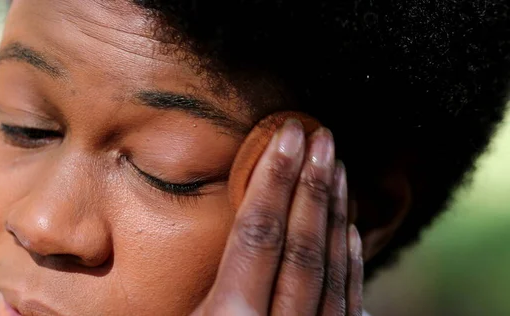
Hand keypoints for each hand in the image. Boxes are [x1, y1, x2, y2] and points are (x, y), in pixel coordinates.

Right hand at [192, 120, 362, 315]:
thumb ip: (203, 287)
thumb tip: (231, 228)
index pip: (257, 235)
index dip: (274, 180)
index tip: (287, 135)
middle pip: (300, 246)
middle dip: (310, 185)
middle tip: (320, 138)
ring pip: (330, 270)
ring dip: (335, 214)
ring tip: (338, 167)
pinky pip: (348, 303)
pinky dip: (351, 263)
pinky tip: (353, 230)